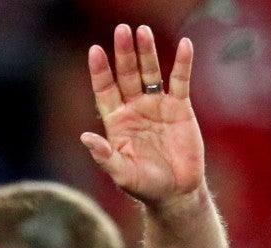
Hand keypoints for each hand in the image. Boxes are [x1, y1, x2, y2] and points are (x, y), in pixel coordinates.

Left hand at [82, 24, 203, 212]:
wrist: (177, 193)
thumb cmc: (146, 187)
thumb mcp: (122, 174)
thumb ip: (105, 156)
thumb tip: (85, 137)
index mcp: (117, 122)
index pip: (105, 90)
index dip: (100, 71)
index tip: (95, 51)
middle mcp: (135, 109)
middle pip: (127, 74)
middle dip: (124, 53)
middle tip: (121, 30)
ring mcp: (157, 105)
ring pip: (150, 72)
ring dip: (147, 52)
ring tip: (143, 31)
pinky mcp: (180, 107)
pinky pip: (180, 80)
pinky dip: (182, 63)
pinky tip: (185, 44)